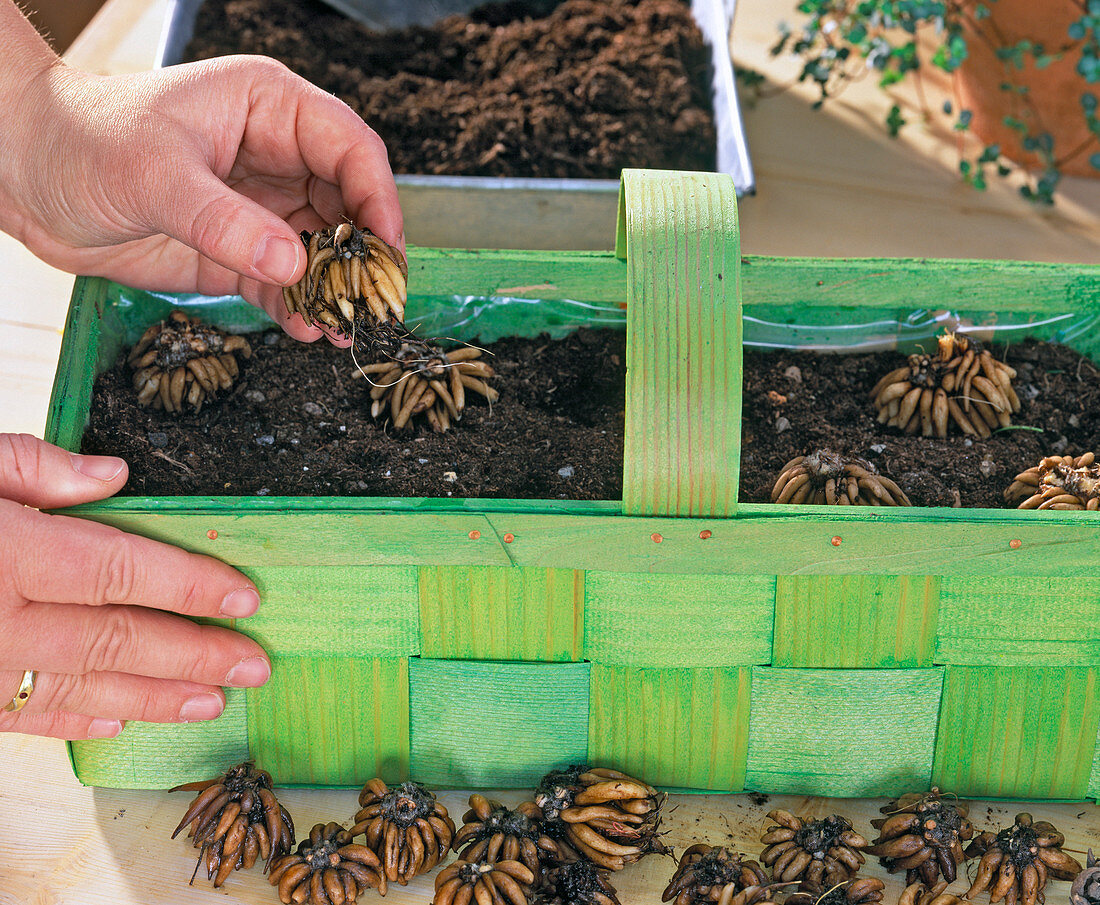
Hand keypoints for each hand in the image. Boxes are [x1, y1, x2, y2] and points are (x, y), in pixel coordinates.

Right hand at [0, 434, 270, 738]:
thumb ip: (31, 466)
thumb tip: (116, 477)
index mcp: (7, 553)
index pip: (124, 571)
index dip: (191, 585)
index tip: (247, 597)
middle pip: (119, 639)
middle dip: (195, 655)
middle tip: (256, 667)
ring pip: (81, 688)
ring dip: (155, 698)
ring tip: (213, 704)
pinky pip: (20, 716)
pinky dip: (75, 720)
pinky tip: (119, 722)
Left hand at [1, 53, 401, 344]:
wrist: (27, 176)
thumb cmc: (83, 142)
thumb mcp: (155, 175)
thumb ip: (225, 221)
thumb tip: (293, 264)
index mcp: (268, 109)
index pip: (350, 148)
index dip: (378, 197)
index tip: (385, 248)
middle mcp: (276, 155)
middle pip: (348, 205)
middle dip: (362, 257)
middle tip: (371, 303)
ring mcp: (260, 205)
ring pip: (322, 251)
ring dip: (336, 291)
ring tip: (343, 329)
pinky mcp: (239, 249)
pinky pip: (286, 282)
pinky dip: (300, 308)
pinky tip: (308, 331)